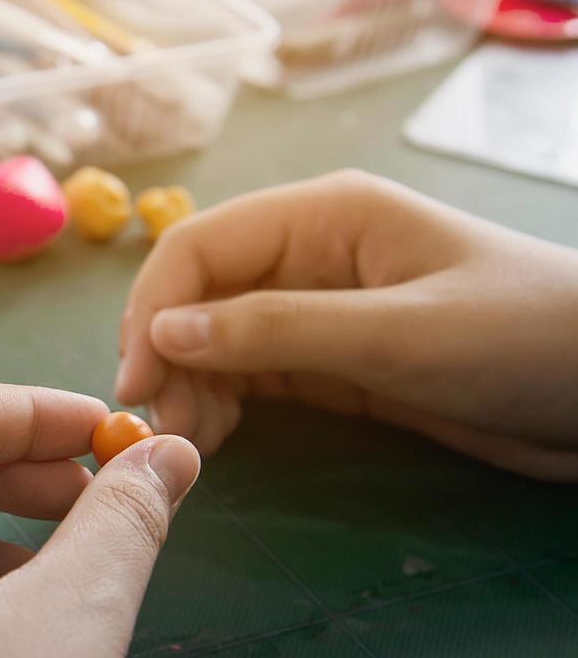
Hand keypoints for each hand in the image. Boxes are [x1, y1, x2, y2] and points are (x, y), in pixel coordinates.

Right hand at [116, 170, 577, 480]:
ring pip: (216, 340)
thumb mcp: (399, 335)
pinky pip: (252, 375)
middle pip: (199, 294)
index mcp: (324, 216)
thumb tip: (162, 335)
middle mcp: (308, 254)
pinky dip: (223, 404)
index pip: (200, 246)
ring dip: (189, 385)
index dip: (153, 309)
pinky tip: (215, 437)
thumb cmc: (523, 339)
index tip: (135, 384)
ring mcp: (319, 309)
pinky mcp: (334, 362)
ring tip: (188, 441)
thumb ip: (277, 331)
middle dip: (165, 354)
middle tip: (157, 428)